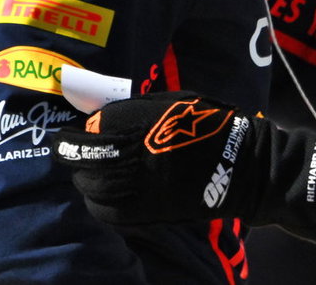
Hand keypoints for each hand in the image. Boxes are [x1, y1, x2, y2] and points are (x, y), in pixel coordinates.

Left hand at [56, 92, 265, 225]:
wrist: (239, 164)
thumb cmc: (208, 125)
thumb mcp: (174, 102)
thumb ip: (135, 109)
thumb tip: (100, 120)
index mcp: (142, 123)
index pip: (93, 128)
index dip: (81, 131)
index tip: (75, 133)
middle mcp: (135, 155)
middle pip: (86, 159)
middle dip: (76, 155)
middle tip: (76, 152)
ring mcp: (139, 187)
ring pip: (91, 187)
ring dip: (87, 178)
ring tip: (93, 173)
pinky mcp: (145, 212)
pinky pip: (106, 210)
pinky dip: (100, 201)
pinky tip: (108, 193)